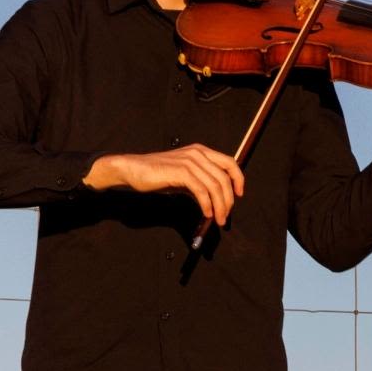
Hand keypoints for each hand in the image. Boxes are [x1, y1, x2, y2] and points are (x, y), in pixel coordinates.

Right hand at [85, 145, 245, 224]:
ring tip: (217, 219)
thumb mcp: (184, 176)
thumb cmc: (158, 174)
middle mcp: (198, 153)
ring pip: (215, 186)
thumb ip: (201, 183)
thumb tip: (217, 201)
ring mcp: (190, 161)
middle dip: (228, 200)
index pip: (230, 162)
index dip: (238, 179)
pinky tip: (206, 213)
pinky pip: (202, 190)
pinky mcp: (181, 171)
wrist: (133, 170)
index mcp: (201, 151)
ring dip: (219, 206)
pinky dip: (207, 204)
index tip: (239, 195)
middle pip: (224, 177)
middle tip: (225, 216)